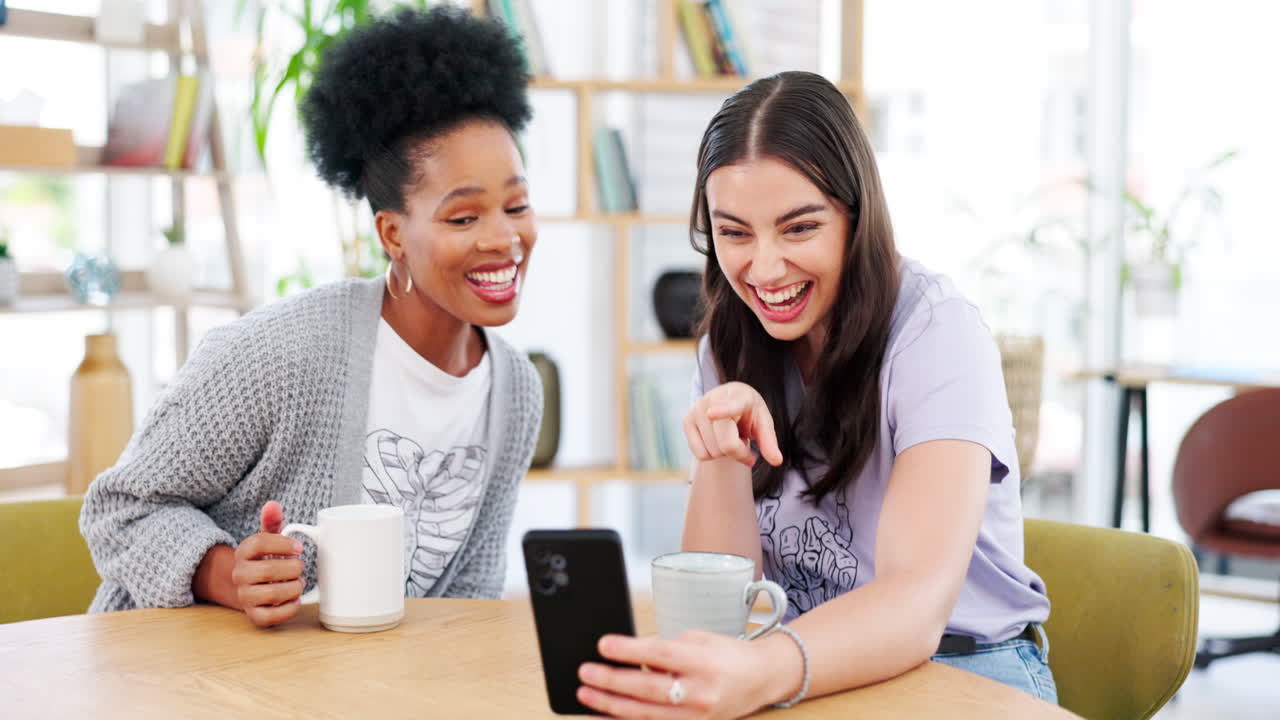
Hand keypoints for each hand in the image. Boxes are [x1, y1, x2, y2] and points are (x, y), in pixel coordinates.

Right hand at [232, 501, 304, 627]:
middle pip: (267, 570)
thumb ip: (271, 522)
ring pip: (270, 594)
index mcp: (243, 552)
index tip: (299, 547)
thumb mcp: (266, 538)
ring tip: (299, 583)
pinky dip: (287, 610)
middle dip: (292, 568)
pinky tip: (296, 600)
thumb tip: (273, 504)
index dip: (282, 544)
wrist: (247, 586)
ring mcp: (245, 596)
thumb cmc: (263, 559)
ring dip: (293, 588)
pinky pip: (269, 617)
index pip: (259, 543)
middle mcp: (240, 575)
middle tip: (301, 567)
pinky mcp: (253, 615)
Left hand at [577, 631, 789, 718]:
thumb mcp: (699, 638)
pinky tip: (609, 714)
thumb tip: (629, 654)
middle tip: (586, 672)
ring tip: (588, 694)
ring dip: (612, 705)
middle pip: (648, 688)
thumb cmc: (728, 655)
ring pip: (646, 714)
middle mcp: (701, 692)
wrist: (762, 678)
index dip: (629, 650)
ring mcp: (697, 715)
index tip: (603, 645)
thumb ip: (666, 648)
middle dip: (612, 681)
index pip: (660, 654)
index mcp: (703, 661)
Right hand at [683, 382, 782, 467]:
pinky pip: (700, 454)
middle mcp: (714, 399)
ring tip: (729, 436)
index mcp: (740, 396)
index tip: (712, 414)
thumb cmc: (749, 414)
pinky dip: (711, 454)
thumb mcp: (763, 424)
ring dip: (725, 452)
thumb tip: (777, 461)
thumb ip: (769, 442)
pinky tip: (716, 440)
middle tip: (744, 441)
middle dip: (740, 452)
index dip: (722, 411)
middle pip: (726, 443)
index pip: (732, 406)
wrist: (729, 400)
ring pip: (713, 452)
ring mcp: (697, 409)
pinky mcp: (686, 420)